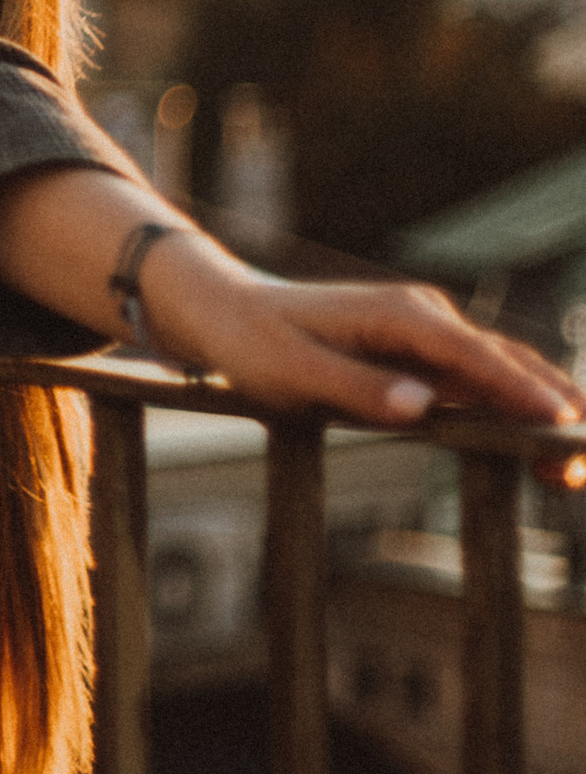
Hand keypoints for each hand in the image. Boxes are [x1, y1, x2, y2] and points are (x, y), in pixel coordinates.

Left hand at [140, 245, 583, 430]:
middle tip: (585, 460)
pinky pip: (481, 383)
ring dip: (546, 409)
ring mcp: (428, 337)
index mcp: (401, 317)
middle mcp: (425, 319)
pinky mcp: (422, 357)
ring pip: (504, 373)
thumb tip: (421, 407)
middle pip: (508, 363)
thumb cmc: (253, 341)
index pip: (478, 357)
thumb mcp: (291, 372)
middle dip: (556, 406)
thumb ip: (356, 388)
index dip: (523, 392)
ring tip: (577, 463)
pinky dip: (518, 409)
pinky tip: (543, 445)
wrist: (224, 309)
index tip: (565, 424)